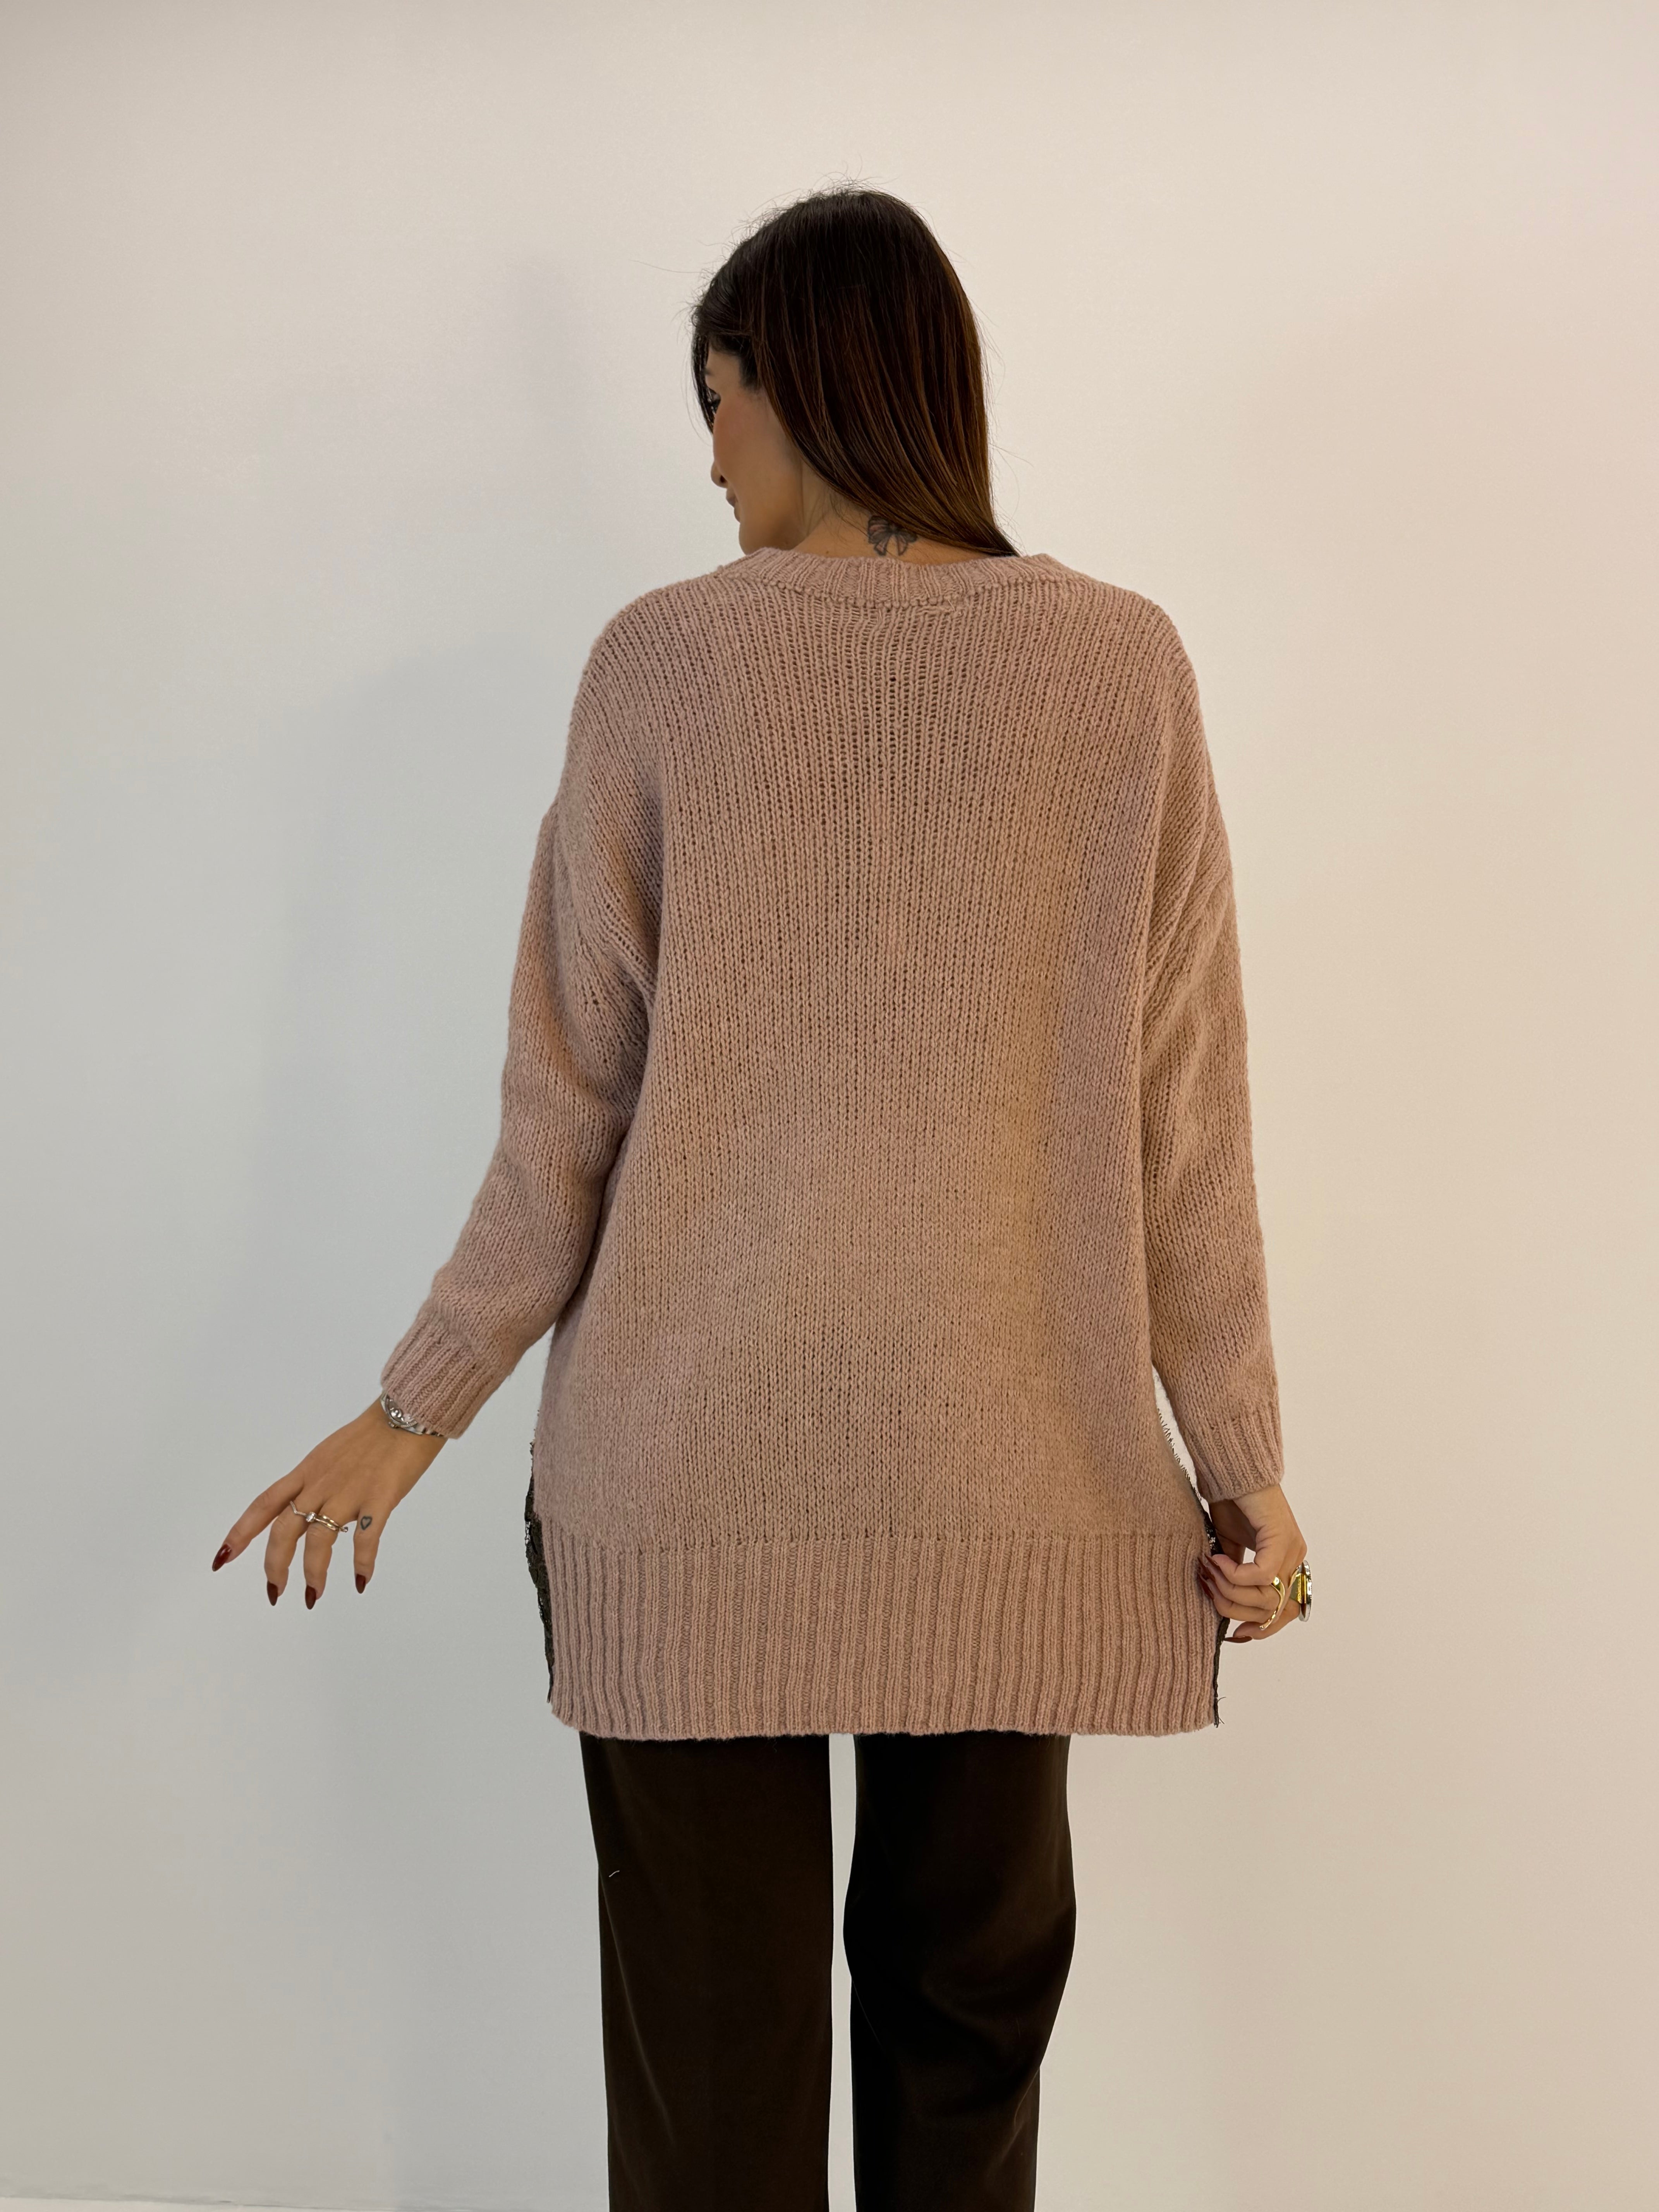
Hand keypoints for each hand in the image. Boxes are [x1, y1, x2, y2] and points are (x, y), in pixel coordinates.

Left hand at [209, 1398, 445, 1607]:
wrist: (407, 1414)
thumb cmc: (373, 1434)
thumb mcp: (330, 1455)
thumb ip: (317, 1483)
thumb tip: (312, 1513)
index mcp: (306, 1472)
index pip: (263, 1505)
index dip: (240, 1533)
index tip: (222, 1558)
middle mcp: (320, 1484)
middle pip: (284, 1531)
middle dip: (275, 1566)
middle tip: (276, 1592)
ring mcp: (349, 1493)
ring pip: (319, 1541)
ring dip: (313, 1574)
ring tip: (313, 1595)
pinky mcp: (379, 1499)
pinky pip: (366, 1540)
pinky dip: (362, 1565)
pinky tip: (362, 1581)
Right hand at [1200, 1482, 1306, 1643]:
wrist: (1232, 1472)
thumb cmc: (1231, 1504)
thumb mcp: (1231, 1547)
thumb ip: (1235, 1574)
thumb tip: (1223, 1605)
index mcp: (1286, 1564)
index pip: (1285, 1612)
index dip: (1265, 1628)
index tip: (1237, 1632)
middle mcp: (1295, 1560)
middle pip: (1272, 1610)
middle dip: (1235, 1607)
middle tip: (1209, 1588)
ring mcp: (1292, 1551)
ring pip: (1266, 1596)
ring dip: (1231, 1590)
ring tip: (1210, 1570)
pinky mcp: (1281, 1540)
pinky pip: (1260, 1575)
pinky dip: (1235, 1574)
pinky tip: (1218, 1559)